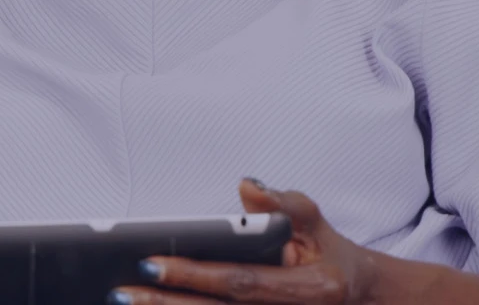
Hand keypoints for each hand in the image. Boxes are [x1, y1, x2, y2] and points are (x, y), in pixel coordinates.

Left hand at [111, 179, 388, 303]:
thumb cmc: (328, 257)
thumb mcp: (319, 224)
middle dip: (162, 304)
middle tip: (119, 291)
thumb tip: (247, 185)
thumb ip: (285, 204)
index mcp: (306, 291)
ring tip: (121, 301)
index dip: (192, 274)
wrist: (358, 301)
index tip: (148, 261)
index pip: (238, 281)